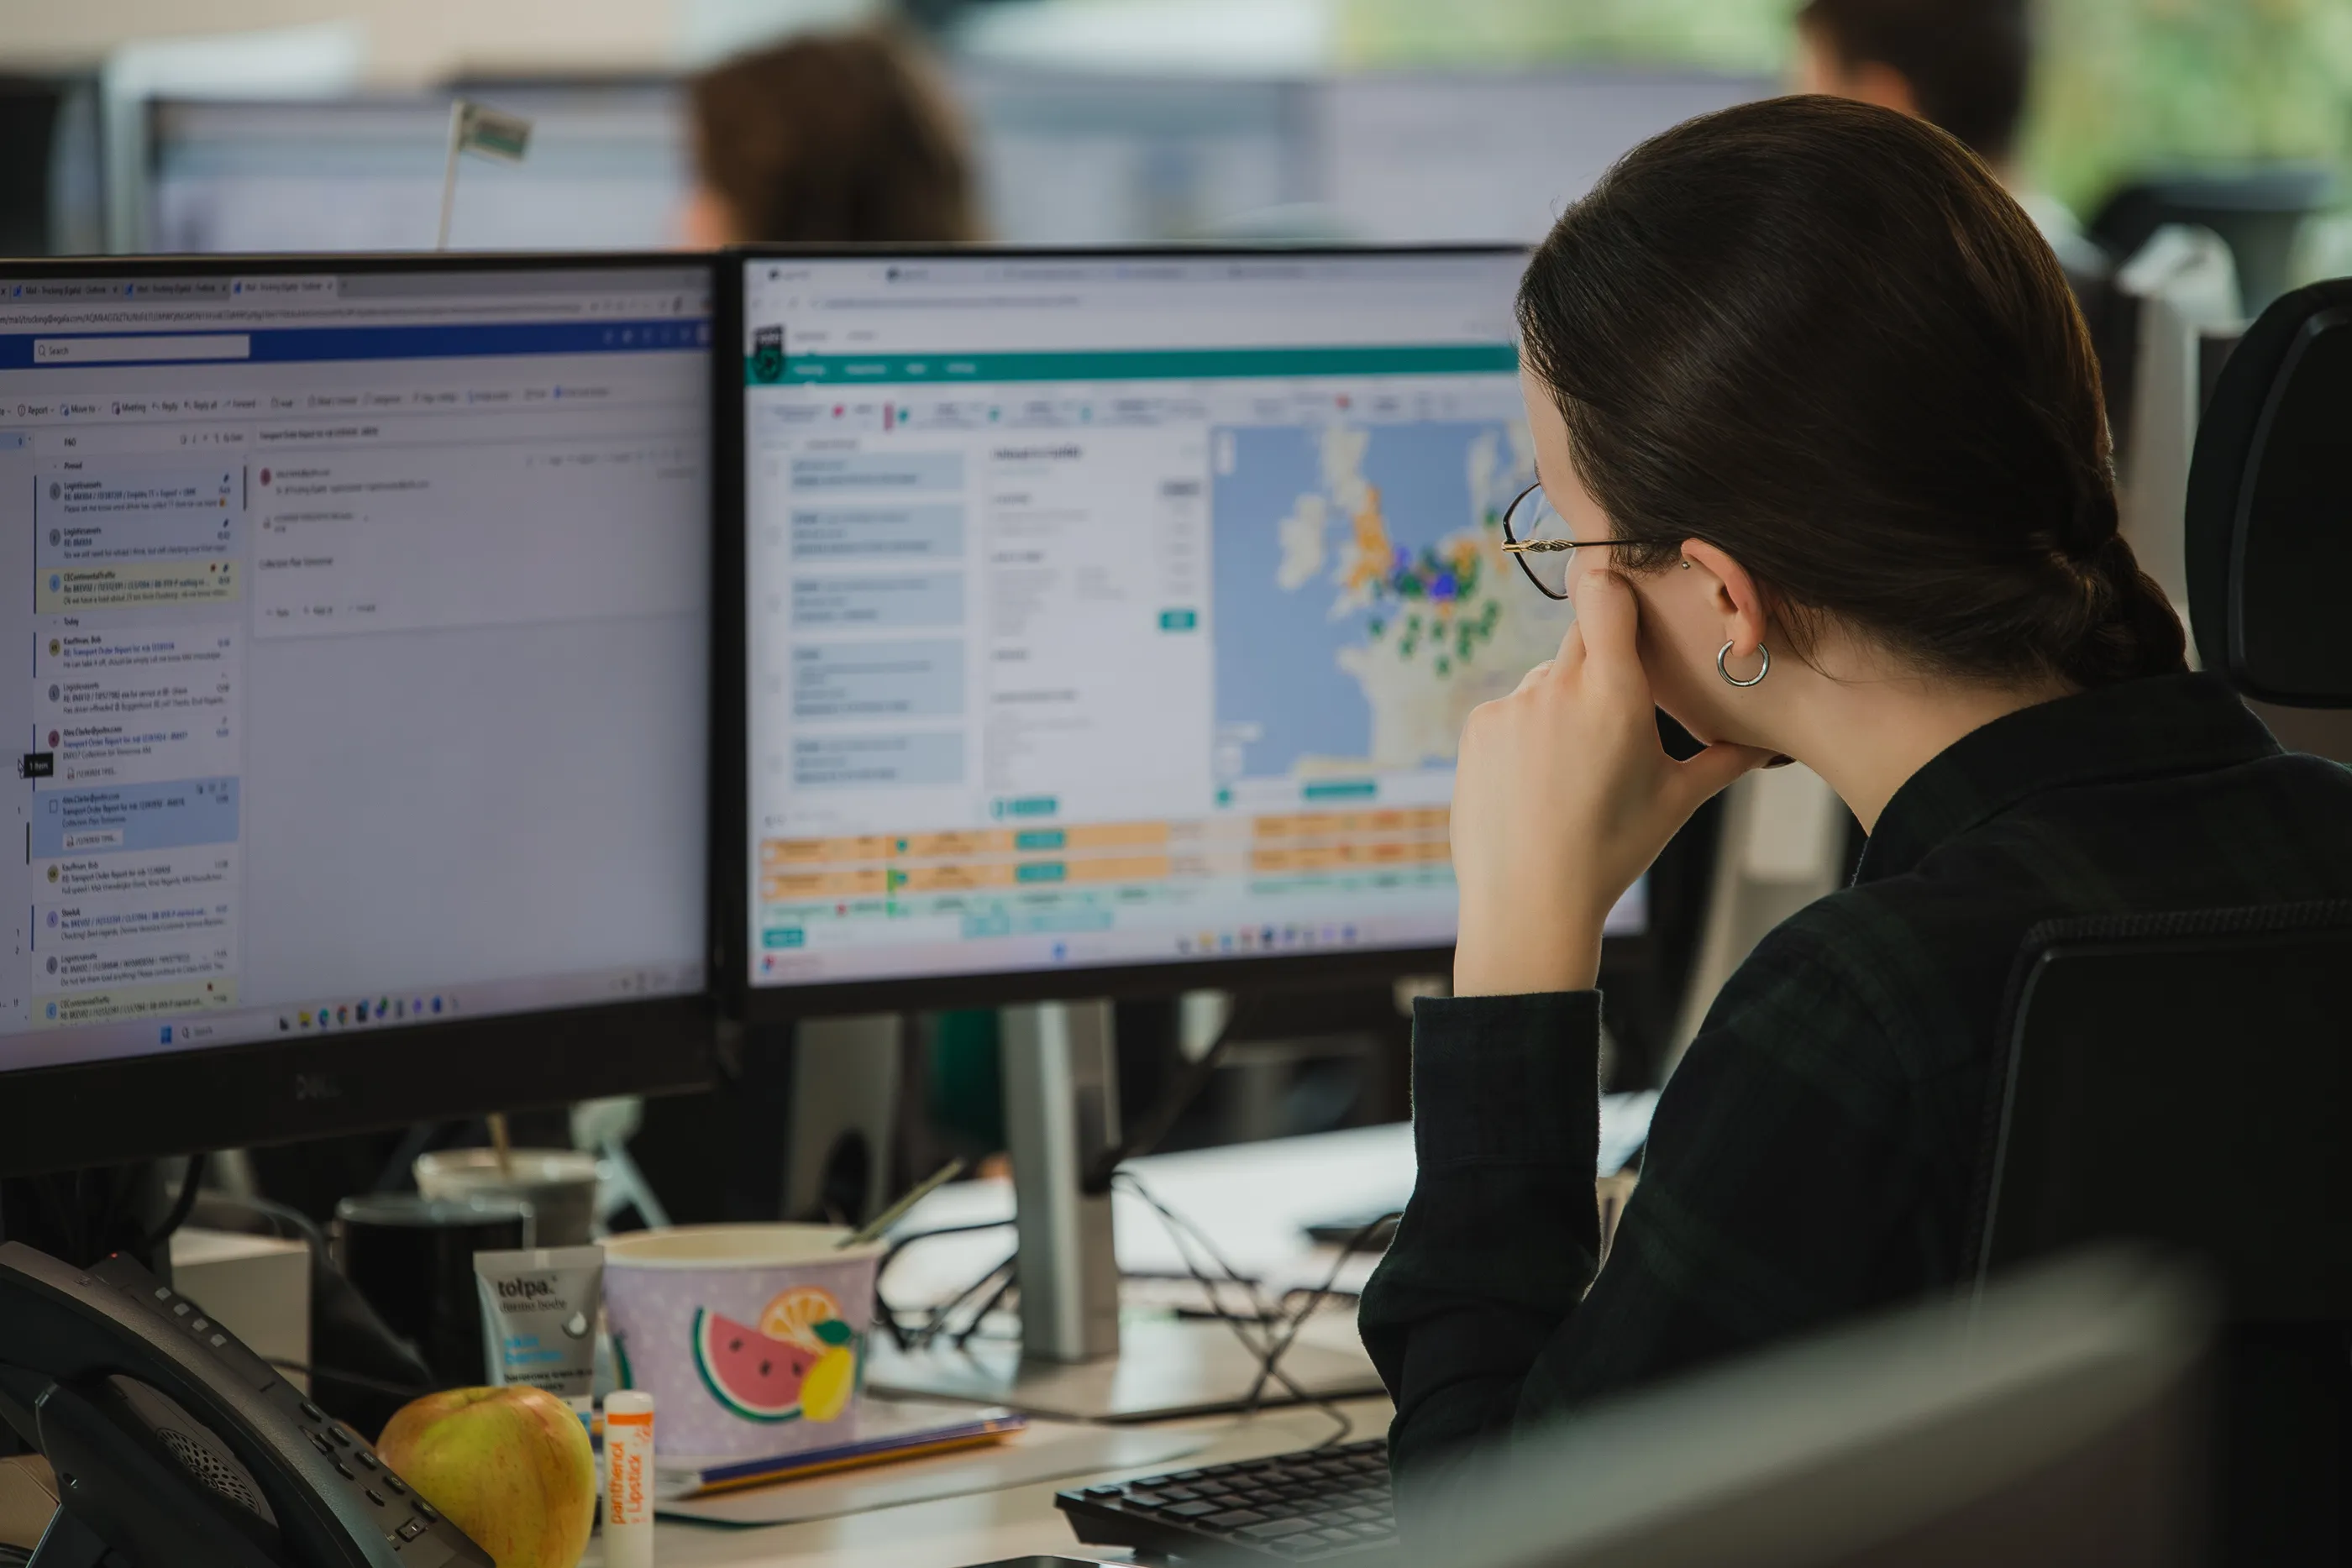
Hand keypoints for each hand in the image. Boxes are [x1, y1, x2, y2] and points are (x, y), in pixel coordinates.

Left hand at [1451, 567, 1770, 995]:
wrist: (1530, 902)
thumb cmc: (1612, 851)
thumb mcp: (1677, 800)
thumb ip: (1726, 758)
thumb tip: (1774, 743)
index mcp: (1615, 695)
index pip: (1608, 595)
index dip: (1619, 592)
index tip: (1630, 608)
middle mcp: (1558, 688)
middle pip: (1582, 634)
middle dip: (1601, 658)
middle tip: (1614, 706)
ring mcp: (1512, 706)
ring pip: (1546, 678)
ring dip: (1563, 702)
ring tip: (1573, 766)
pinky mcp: (1479, 727)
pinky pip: (1511, 708)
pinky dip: (1526, 731)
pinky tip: (1537, 779)